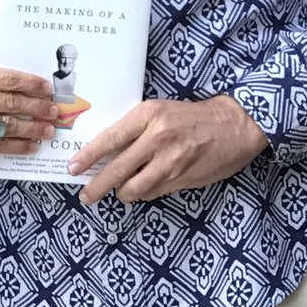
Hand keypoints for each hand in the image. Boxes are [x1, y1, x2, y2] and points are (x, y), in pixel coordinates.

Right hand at [0, 67, 59, 169]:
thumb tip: (21, 87)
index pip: (8, 79)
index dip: (31, 83)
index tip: (47, 88)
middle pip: (13, 102)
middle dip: (38, 106)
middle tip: (54, 109)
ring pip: (11, 125)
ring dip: (34, 128)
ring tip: (49, 129)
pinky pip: (2, 145)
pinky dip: (20, 146)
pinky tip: (32, 145)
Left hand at [69, 96, 269, 204]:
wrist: (233, 125)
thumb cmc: (192, 116)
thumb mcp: (161, 111)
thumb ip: (137, 128)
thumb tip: (108, 150)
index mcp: (149, 115)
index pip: (111, 138)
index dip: (89, 156)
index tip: (73, 167)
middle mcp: (157, 138)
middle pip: (118, 169)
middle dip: (97, 186)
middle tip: (85, 195)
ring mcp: (170, 162)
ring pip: (134, 187)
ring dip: (122, 193)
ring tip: (118, 192)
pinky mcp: (181, 180)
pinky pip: (153, 192)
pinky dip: (144, 193)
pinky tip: (143, 188)